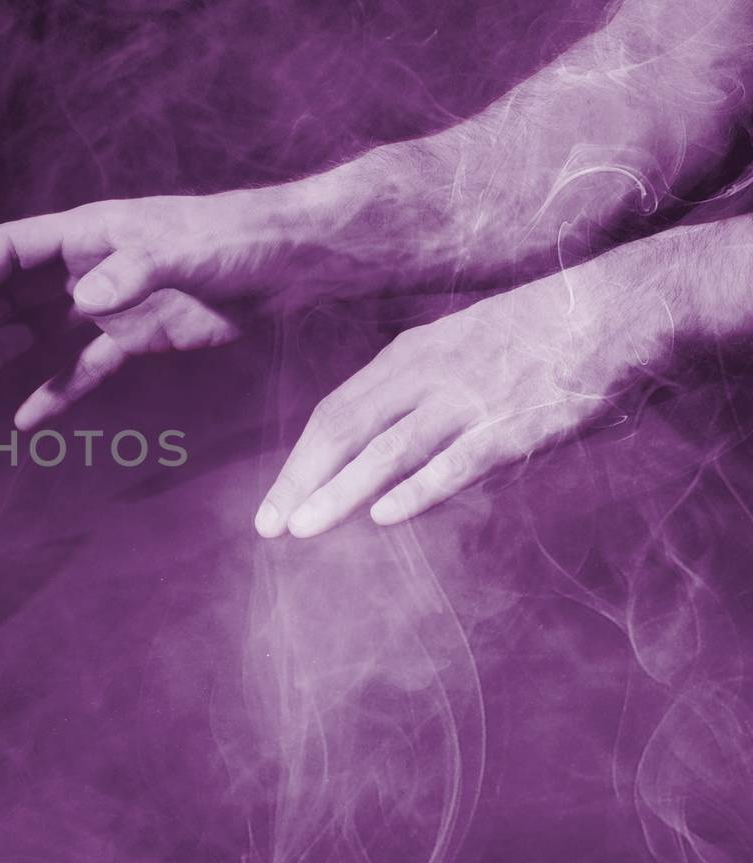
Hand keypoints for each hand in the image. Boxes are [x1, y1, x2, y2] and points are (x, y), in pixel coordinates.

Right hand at [0, 189, 338, 429]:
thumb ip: (131, 273)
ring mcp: (110, 306)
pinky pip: (83, 369)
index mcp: (89, 235)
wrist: (289, 264)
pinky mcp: (136, 340)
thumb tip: (83, 299)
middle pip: (12, 294)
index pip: (10, 251)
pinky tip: (27, 418)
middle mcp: (89, 268)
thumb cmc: (236, 239)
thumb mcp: (184, 251)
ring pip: (38, 332)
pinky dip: (55, 392)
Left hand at [254, 257, 681, 538]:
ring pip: (389, 449)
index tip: (273, 503)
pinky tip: (383, 517)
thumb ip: (423, 394)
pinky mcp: (516, 424)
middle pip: (346, 430)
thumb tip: (386, 453)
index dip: (300, 459)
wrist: (621, 306)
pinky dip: (419, 489)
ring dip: (340, 491)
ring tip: (302, 529)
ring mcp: (471, 398)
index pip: (337, 412)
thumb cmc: (545, 334)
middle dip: (302, 480)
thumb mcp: (466, 349)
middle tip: (267, 527)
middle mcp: (430, 374)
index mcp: (413, 356)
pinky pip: (458, 461)